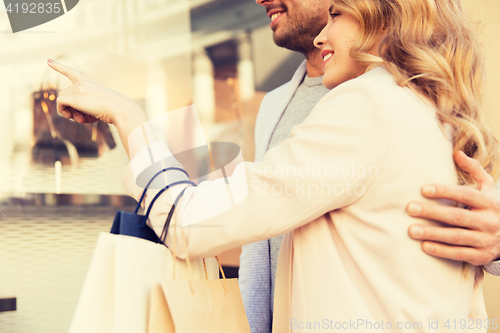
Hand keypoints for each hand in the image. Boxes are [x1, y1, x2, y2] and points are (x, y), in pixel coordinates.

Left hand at [48, 59, 148, 157]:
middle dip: (70, 107)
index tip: (48, 61)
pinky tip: (79, 119)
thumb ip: (84, 105)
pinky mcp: (74, 97)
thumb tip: (68, 110)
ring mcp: (78, 88)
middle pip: (64, 93)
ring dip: (69, 112)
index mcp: (89, 82)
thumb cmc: (114, 111)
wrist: (121, 110)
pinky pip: (60, 104)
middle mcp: (82, 82)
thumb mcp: (100, 105)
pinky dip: (64, 112)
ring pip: (61, 99)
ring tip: (83, 119)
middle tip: (82, 119)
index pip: (71, 72)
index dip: (59, 66)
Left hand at [407, 151, 499, 265]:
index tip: (423, 189)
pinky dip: (442, 251)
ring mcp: (486, 240)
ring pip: (456, 236)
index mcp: (490, 202)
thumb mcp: (489, 188)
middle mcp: (489, 221)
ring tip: (411, 230)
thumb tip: (457, 153)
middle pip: (457, 216)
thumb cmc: (492, 206)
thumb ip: (474, 170)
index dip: (444, 191)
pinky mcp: (481, 256)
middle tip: (410, 208)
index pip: (465, 195)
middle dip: (432, 212)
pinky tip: (424, 246)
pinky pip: (459, 254)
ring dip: (433, 233)